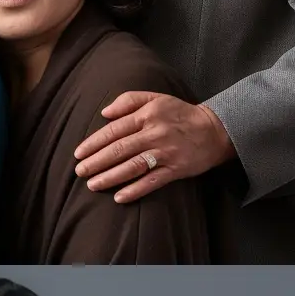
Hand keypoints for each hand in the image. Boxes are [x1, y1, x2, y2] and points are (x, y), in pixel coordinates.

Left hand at [73, 92, 233, 202]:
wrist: (215, 130)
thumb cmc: (180, 113)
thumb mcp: (156, 98)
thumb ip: (129, 100)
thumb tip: (104, 113)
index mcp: (147, 115)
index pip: (114, 130)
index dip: (94, 142)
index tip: (79, 153)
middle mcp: (155, 134)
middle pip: (119, 149)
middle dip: (96, 162)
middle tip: (79, 171)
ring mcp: (165, 153)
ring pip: (132, 166)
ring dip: (110, 177)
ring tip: (92, 185)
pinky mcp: (176, 169)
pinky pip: (152, 182)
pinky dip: (135, 190)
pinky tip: (119, 197)